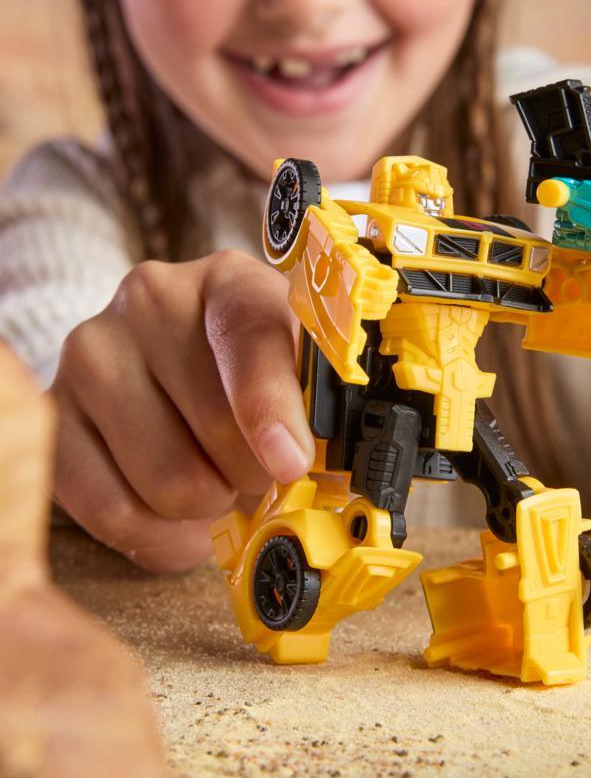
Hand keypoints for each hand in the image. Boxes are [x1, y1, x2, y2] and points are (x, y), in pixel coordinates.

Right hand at [50, 250, 314, 571]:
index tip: (290, 462)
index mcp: (228, 279)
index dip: (271, 406)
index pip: (249, 333)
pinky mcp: (55, 414)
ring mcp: (91, 352)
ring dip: (210, 505)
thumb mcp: (298, 362)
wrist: (177, 366)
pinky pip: (113, 511)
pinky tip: (180, 515)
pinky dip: (160, 534)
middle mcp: (150, 299)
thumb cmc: (255, 369)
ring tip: (219, 480)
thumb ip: (313, 398)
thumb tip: (307, 462)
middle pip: (214, 422)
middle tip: (265, 470)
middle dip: (255, 471)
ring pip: (167, 479)